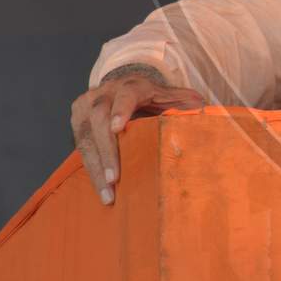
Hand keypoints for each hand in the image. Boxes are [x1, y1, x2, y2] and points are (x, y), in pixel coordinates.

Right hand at [70, 65, 204, 204]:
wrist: (120, 88)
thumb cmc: (149, 97)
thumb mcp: (167, 95)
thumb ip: (183, 102)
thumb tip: (203, 109)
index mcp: (130, 85)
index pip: (125, 95)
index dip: (121, 110)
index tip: (118, 128)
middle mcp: (103, 95)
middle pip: (99, 120)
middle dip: (106, 151)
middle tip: (114, 178)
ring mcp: (86, 108)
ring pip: (86, 138)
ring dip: (97, 169)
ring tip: (108, 195)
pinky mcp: (77, 123)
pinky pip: (81, 149)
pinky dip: (92, 171)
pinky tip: (101, 191)